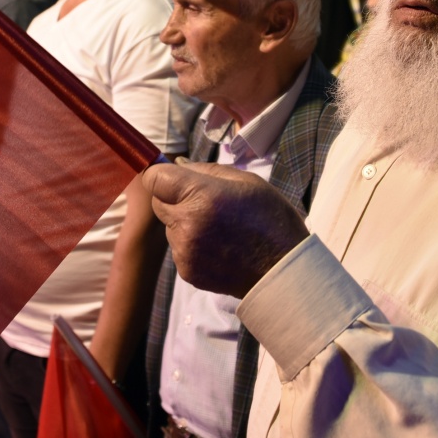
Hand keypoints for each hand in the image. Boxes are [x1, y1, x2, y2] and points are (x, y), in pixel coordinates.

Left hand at [142, 161, 307, 298]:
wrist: (283, 271)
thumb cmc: (271, 220)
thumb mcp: (246, 182)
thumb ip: (206, 171)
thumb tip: (176, 165)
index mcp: (201, 196)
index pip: (154, 179)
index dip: (161, 175)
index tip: (174, 178)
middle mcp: (186, 224)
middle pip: (158, 203)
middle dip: (174, 199)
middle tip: (204, 203)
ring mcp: (184, 251)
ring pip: (169, 228)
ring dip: (184, 224)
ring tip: (218, 229)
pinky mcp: (187, 272)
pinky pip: (179, 250)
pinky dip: (191, 246)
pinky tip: (219, 247)